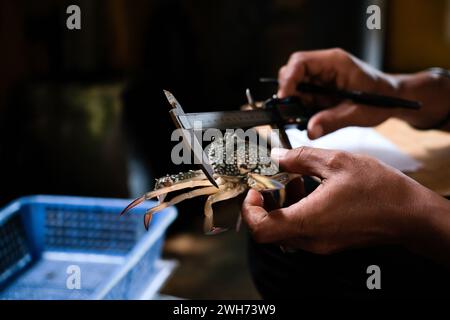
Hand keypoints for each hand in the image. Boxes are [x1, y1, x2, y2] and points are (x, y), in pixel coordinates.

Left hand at [242, 147, 449, 256]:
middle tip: (276, 181)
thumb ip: (300, 158)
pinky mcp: (329, 242)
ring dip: (283, 204)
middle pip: (270, 228)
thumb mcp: (337, 162)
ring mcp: (320, 244)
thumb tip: (278, 156)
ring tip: (297, 179)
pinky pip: (301, 230)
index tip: (256, 191)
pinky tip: (311, 188)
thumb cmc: (379, 190)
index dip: (250, 210)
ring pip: (285, 228)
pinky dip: (297, 210)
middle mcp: (311, 238)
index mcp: (309, 220)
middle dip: (267, 202)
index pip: (260, 229)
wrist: (410, 214)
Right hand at [278, 48, 449, 137]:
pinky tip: (308, 120)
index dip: (288, 80)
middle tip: (288, 113)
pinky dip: (301, 109)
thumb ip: (332, 120)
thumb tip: (310, 131)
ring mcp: (321, 79)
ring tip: (299, 119)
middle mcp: (324, 67)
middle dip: (287, 93)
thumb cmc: (381, 99)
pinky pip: (303, 97)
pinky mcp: (320, 91)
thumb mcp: (357, 112)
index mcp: (334, 62)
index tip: (283, 98)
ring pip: (295, 86)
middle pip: (292, 73)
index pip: (300, 62)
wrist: (395, 100)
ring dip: (294, 103)